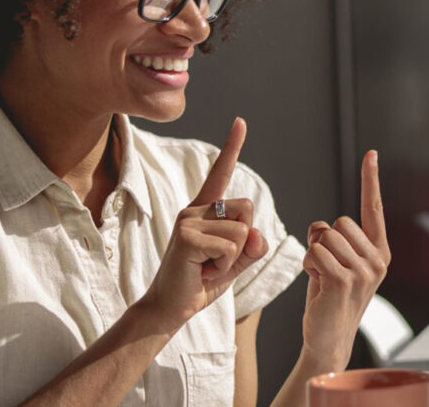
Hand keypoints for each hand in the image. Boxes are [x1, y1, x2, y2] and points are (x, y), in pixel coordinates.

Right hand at [140, 118, 268, 329]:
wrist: (170, 308)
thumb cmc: (200, 282)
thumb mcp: (234, 262)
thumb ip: (251, 247)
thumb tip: (258, 234)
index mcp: (205, 210)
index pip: (221, 173)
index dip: (232, 147)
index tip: (240, 121)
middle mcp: (194, 208)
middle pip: (247, 209)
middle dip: (243, 239)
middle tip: (215, 259)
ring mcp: (188, 220)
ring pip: (241, 232)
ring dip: (231, 259)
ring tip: (206, 267)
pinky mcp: (185, 236)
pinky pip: (230, 247)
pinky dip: (223, 267)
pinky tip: (201, 272)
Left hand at [299, 150, 389, 369]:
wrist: (328, 339)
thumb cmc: (330, 299)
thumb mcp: (339, 264)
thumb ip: (337, 240)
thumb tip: (321, 227)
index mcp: (380, 253)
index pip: (374, 209)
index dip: (371, 180)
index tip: (371, 154)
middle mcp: (377, 260)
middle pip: (338, 222)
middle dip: (324, 241)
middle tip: (327, 268)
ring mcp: (363, 272)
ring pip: (324, 237)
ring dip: (314, 255)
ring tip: (321, 278)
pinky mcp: (343, 281)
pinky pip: (315, 252)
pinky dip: (308, 265)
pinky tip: (316, 284)